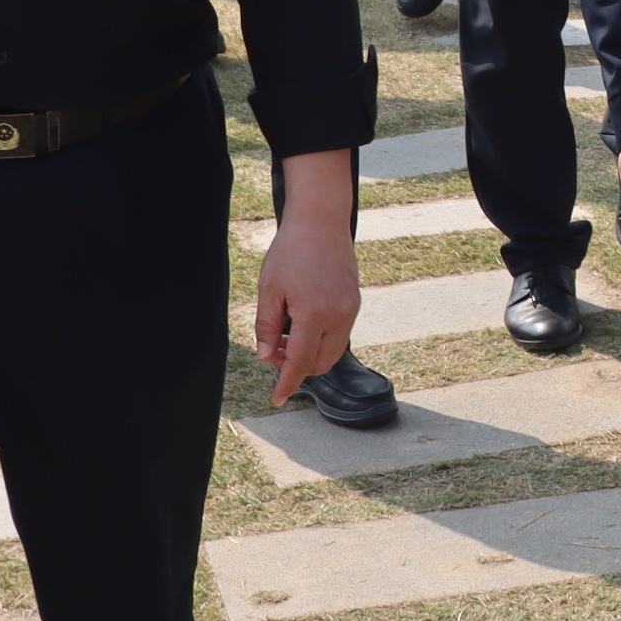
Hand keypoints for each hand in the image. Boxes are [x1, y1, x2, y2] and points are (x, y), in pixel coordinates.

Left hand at [254, 153, 361, 406]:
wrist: (321, 221)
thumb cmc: (290, 251)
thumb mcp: (270, 289)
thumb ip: (266, 326)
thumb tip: (266, 358)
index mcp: (314, 314)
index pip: (300, 363)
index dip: (287, 384)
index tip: (276, 399)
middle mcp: (338, 316)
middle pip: (319, 363)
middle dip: (295, 366)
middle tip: (272, 349)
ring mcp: (350, 310)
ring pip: (332, 352)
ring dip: (309, 354)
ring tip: (285, 334)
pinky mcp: (354, 302)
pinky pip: (339, 335)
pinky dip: (320, 340)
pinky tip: (301, 323)